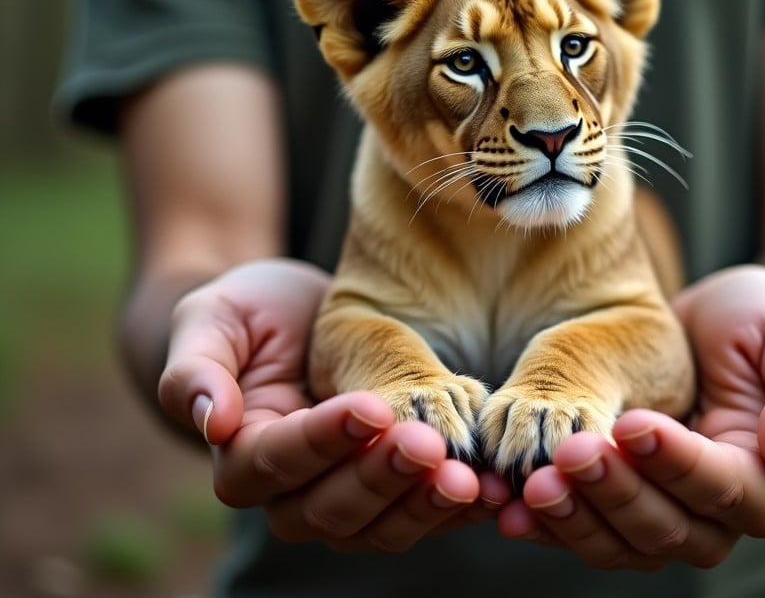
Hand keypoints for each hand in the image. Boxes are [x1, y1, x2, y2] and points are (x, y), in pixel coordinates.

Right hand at [157, 258, 504, 550]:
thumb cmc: (248, 312)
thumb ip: (195, 367)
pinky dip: (457, 509)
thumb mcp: (210, 319)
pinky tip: (494, 489)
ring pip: (378, 527)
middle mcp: (289, 495)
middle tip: (429, 442)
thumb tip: (209, 421)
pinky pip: (420, 516)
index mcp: (240, 455)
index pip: (277, 461)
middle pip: (330, 509)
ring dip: (423, 504)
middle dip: (381, 476)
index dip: (324, 440)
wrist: (297, 318)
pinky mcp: (390, 495)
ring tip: (468, 476)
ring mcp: (342, 501)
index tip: (371, 407)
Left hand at [497, 264, 764, 569]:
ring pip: (620, 543)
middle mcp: (714, 514)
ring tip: (530, 483)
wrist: (719, 323)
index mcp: (763, 479)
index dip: (675, 462)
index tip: (630, 422)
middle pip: (665, 528)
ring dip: (574, 518)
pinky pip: (584, 529)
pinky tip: (506, 505)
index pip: (720, 488)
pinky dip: (546, 524)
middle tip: (570, 450)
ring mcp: (663, 514)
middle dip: (614, 492)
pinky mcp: (619, 503)